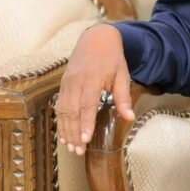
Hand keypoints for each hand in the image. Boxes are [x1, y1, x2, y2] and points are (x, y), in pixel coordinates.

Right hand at [55, 23, 135, 155]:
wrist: (96, 38)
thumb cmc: (112, 58)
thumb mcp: (122, 74)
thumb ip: (123, 97)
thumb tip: (129, 118)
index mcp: (92, 78)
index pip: (87, 104)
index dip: (86, 123)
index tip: (85, 139)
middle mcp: (76, 81)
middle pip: (72, 111)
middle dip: (74, 133)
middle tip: (78, 151)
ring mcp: (67, 82)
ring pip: (63, 110)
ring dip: (66, 130)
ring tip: (70, 147)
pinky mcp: (63, 84)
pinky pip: (59, 105)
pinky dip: (60, 121)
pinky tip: (63, 134)